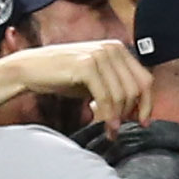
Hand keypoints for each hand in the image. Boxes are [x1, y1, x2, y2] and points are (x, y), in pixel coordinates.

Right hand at [3, 38, 152, 125]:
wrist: (31, 69)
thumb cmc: (63, 76)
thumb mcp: (96, 79)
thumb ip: (117, 88)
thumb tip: (139, 110)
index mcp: (117, 48)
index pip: (145, 79)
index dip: (147, 104)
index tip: (143, 122)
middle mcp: (112, 48)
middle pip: (137, 88)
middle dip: (132, 113)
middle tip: (120, 129)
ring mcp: (99, 55)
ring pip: (122, 94)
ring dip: (118, 117)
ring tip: (110, 130)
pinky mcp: (86, 65)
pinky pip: (106, 97)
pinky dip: (108, 115)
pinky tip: (104, 125)